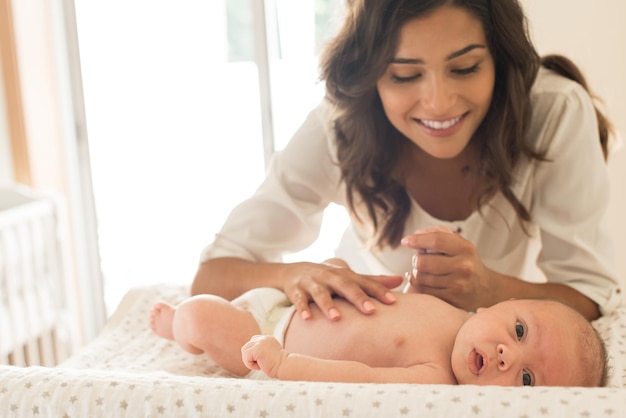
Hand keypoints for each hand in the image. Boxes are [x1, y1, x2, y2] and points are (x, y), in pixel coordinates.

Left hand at [241, 335, 285, 378]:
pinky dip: (250, 364)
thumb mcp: (269, 354)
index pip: (252, 342)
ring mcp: (260, 342)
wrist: (286, 367)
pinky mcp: (258, 348)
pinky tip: (260, 366)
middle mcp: (263, 338)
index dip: (253, 353)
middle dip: (250, 358)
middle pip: (246, 346)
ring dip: (249, 361)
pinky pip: (246, 357)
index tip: (262, 360)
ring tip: (260, 365)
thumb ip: (261, 350)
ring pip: (244, 351)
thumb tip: (248, 354)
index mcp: (267, 338)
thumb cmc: (279, 365)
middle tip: (260, 364)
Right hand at [282, 260, 400, 320]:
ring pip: (320, 293)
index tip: (392, 302)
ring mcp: (312, 283)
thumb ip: (373, 281)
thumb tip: (401, 280)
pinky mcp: (296, 290)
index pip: (364, 283)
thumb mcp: (349, 277)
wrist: (293, 271)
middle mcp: (329, 277)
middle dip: (357, 297)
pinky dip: (302, 308)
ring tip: (337, 318)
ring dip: (328, 305)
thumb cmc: (328, 278)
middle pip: (345, 286)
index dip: (379, 291)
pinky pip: (299, 300)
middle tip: (371, 311)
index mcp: (345, 275)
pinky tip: (307, 319)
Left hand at [401, 226, 496, 310]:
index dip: (417, 239)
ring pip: (421, 278)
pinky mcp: (452, 300)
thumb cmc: (465, 262)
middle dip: (416, 260)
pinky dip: (418, 285)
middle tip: (419, 259)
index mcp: (465, 249)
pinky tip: (423, 281)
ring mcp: (458, 285)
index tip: (406, 241)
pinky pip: (424, 292)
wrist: (485, 288)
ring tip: (424, 271)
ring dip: (416, 273)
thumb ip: (440, 236)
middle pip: (423, 262)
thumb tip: (416, 234)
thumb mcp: (459, 245)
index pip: (436, 240)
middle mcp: (464, 267)